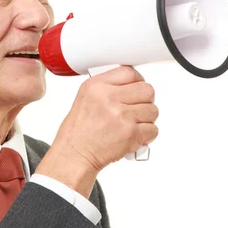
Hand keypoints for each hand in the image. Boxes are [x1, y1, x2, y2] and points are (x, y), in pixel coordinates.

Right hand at [36, 66, 158, 196]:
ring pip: (153, 110)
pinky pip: (153, 129)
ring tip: (133, 124)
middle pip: (146, 90)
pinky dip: (146, 135)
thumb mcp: (85, 98)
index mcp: (96, 86)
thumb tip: (130, 84)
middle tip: (137, 107)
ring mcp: (122, 116)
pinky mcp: (131, 134)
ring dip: (147, 119)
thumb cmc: (78, 131)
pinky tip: (134, 136)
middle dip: (145, 100)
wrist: (74, 154)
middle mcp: (109, 98)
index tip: (136, 88)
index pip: (129, 72)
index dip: (137, 81)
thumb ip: (107, 87)